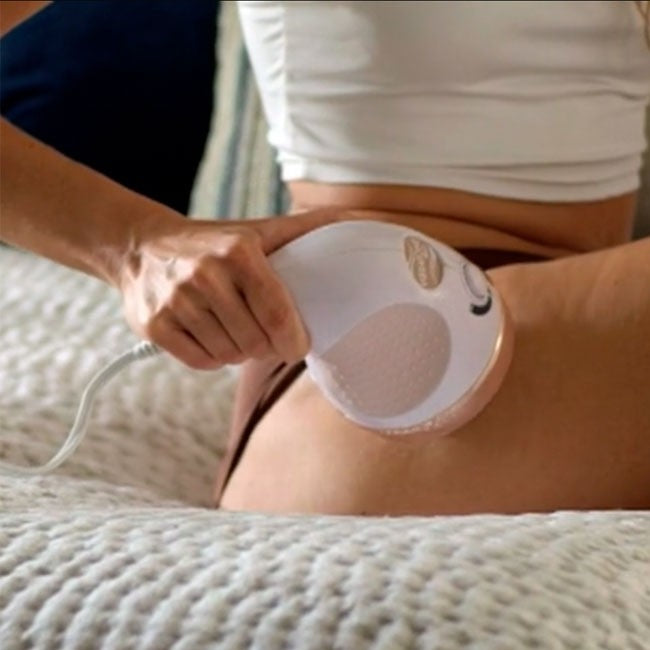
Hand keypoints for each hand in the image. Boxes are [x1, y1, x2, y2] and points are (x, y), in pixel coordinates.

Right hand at [118, 209, 341, 369]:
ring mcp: (175, 302)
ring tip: (235, 329)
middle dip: (266, 347)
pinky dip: (211, 357)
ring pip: (228, 355)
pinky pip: (200, 362)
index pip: (278, 316)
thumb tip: (358, 221)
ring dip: (239, 350)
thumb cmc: (214, 243)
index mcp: (238, 253)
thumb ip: (306, 229)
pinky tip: (210, 335)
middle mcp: (205, 275)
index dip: (294, 341)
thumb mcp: (258, 231)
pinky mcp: (154, 325)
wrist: (141, 247)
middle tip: (265, 335)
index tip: (298, 345)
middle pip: (255, 343)